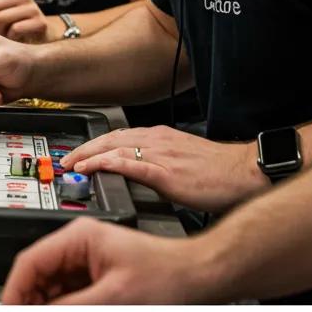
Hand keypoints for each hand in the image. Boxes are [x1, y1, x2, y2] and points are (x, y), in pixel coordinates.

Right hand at [1, 217, 210, 304]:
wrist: (197, 278)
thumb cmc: (166, 275)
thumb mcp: (113, 297)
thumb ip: (70, 309)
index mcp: (77, 237)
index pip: (30, 261)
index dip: (14, 291)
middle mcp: (78, 247)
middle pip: (38, 278)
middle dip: (32, 303)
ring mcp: (87, 263)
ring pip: (53, 292)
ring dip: (49, 310)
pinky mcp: (97, 279)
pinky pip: (70, 298)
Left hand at [61, 126, 266, 212]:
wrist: (246, 172)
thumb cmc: (220, 171)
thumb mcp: (182, 161)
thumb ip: (160, 163)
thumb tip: (142, 174)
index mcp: (159, 137)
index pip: (117, 136)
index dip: (94, 144)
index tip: (78, 153)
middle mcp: (156, 140)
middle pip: (109, 139)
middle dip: (83, 149)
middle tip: (65, 160)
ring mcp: (160, 155)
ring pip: (114, 149)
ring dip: (88, 156)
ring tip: (71, 165)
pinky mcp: (166, 172)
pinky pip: (130, 164)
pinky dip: (107, 164)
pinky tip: (92, 168)